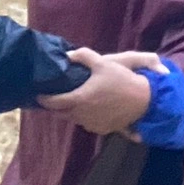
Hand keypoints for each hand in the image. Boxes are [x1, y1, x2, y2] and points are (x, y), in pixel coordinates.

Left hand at [39, 46, 155, 135]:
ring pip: (75, 120)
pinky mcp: (103, 129)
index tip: (39, 96)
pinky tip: (89, 109)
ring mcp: (93, 124)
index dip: (44, 99)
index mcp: (79, 99)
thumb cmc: (122, 80)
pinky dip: (85, 117)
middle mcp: (83, 115)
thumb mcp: (102, 63)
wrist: (144, 100)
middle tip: (52, 99)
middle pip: (61, 114)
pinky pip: (88, 124)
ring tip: (71, 103)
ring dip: (71, 112)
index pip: (54, 102)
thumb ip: (83, 56)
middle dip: (55, 107)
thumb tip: (68, 55)